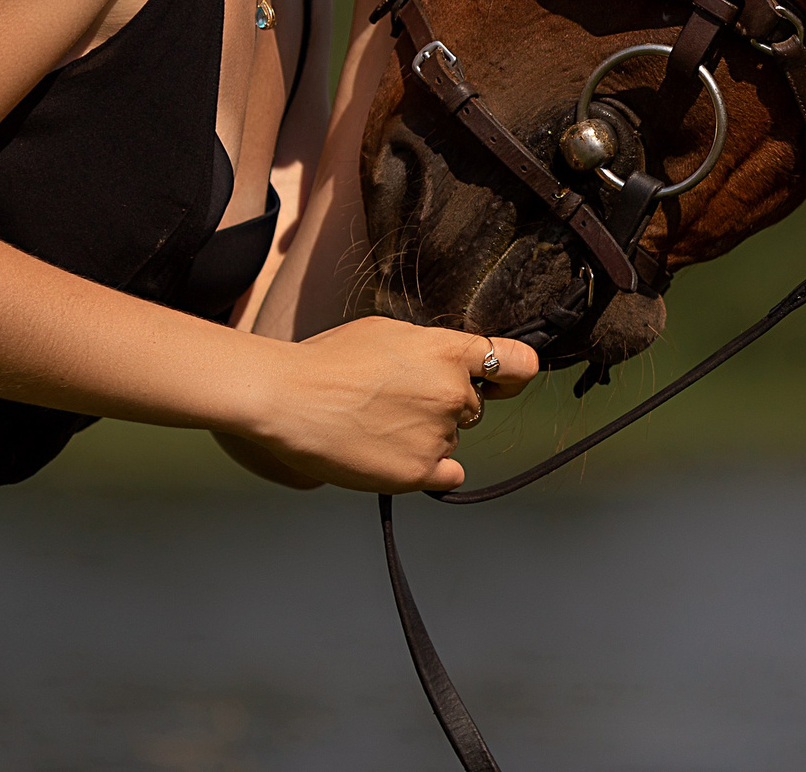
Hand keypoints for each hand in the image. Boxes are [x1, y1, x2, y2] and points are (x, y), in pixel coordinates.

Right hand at [245, 315, 538, 492]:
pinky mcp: (419, 472)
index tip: (509, 381)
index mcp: (448, 351)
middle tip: (399, 402)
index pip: (517, 363)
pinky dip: (430, 469)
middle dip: (446, 405)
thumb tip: (451, 362)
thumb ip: (431, 348)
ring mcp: (438, 434)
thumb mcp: (389, 332)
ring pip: (452, 438)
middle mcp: (453, 393)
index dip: (516, 374)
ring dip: (428, 436)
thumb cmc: (329, 360)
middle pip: (473, 406)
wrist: (287, 399)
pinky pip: (448, 473)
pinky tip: (396, 454)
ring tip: (378, 424)